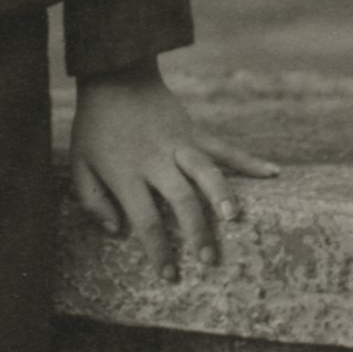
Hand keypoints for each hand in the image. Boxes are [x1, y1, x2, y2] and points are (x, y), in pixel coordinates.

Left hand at [68, 59, 278, 278]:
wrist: (115, 76)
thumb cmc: (95, 127)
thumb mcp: (79, 164)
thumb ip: (92, 200)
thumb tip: (116, 231)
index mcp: (126, 173)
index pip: (146, 220)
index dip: (159, 249)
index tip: (170, 275)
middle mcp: (156, 160)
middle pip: (182, 199)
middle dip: (197, 232)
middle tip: (210, 260)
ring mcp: (179, 144)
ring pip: (207, 171)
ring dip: (222, 196)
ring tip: (235, 219)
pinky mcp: (194, 132)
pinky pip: (225, 148)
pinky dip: (249, 161)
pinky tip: (273, 173)